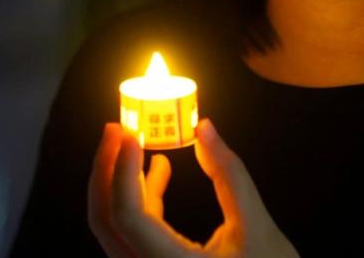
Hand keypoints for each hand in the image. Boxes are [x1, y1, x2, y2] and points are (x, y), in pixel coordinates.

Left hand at [88, 119, 298, 257]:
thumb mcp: (258, 228)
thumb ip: (230, 175)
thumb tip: (205, 128)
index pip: (127, 216)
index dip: (122, 170)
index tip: (130, 133)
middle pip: (106, 221)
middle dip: (107, 170)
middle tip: (119, 129)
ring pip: (114, 228)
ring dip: (119, 182)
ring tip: (135, 142)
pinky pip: (130, 236)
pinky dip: (138, 202)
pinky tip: (157, 172)